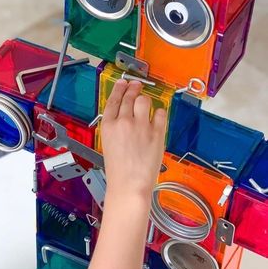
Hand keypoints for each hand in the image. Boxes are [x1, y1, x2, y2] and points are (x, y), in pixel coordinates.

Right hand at [101, 79, 166, 201]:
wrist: (130, 184)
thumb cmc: (118, 170)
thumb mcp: (108, 145)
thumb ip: (115, 128)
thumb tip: (124, 116)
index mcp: (108, 126)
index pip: (113, 100)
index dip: (118, 89)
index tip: (122, 83)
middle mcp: (124, 122)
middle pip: (129, 97)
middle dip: (133, 88)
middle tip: (136, 85)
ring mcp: (141, 126)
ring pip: (144, 101)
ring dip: (145, 99)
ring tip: (146, 101)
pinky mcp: (157, 132)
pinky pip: (160, 113)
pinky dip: (159, 113)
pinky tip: (157, 116)